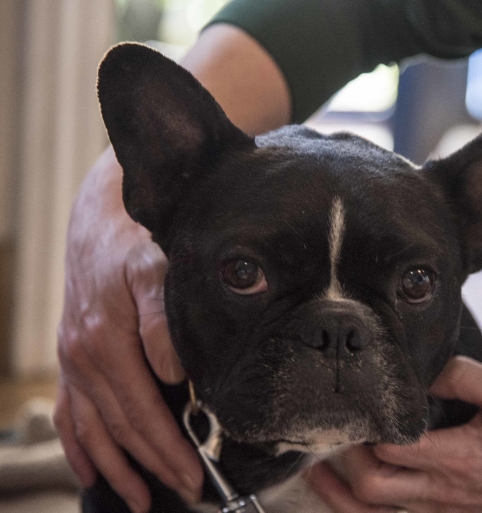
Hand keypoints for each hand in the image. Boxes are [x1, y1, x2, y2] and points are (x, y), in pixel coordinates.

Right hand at [53, 149, 202, 512]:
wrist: (102, 215)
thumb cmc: (136, 240)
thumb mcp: (156, 268)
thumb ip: (163, 322)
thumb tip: (175, 374)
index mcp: (105, 342)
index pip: (142, 412)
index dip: (168, 449)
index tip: (194, 476)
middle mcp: (82, 358)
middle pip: (121, 427)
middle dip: (152, 465)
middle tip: (185, 492)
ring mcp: (72, 359)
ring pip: (92, 428)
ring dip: (115, 468)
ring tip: (138, 500)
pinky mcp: (72, 355)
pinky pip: (70, 412)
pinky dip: (80, 445)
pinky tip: (90, 471)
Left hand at [308, 356, 481, 512]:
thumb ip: (465, 376)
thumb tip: (424, 368)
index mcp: (460, 456)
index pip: (394, 447)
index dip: (366, 427)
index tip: (353, 404)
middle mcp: (444, 490)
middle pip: (372, 486)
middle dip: (344, 459)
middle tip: (332, 431)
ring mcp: (442, 510)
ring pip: (374, 511)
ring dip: (340, 489)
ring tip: (316, 466)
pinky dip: (361, 509)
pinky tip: (345, 493)